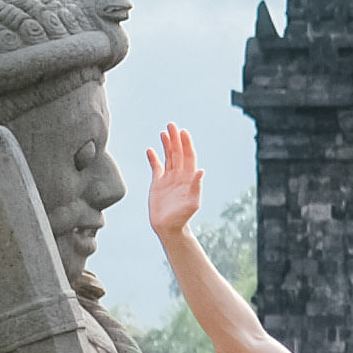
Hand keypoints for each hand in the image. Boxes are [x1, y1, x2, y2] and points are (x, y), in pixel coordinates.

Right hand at [145, 125, 203, 240]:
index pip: (189, 156)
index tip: (183, 132)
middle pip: (178, 153)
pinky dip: (153, 158)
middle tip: (172, 124)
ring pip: (168, 157)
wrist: (169, 227)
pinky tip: (151, 149)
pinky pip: (156, 167)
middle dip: (176, 139)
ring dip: (166, 145)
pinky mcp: (158, 183)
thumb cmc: (183, 217)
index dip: (186, 144)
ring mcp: (169, 178)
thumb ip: (196, 186)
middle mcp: (180, 175)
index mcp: (189, 178)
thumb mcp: (193, 202)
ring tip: (164, 132)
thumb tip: (202, 170)